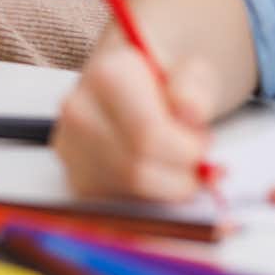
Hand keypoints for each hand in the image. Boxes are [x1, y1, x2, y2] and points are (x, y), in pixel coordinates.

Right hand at [54, 40, 220, 202]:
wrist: (141, 83)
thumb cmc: (168, 79)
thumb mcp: (194, 69)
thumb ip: (196, 88)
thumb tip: (191, 110)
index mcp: (107, 75)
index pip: (148, 135)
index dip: (186, 151)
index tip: (201, 144)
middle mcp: (79, 110)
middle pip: (136, 169)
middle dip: (177, 173)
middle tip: (194, 158)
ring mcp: (72, 147)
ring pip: (126, 192)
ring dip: (165, 188)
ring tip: (175, 161)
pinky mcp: (77, 178)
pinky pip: (118, 205)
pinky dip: (149, 200)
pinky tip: (159, 176)